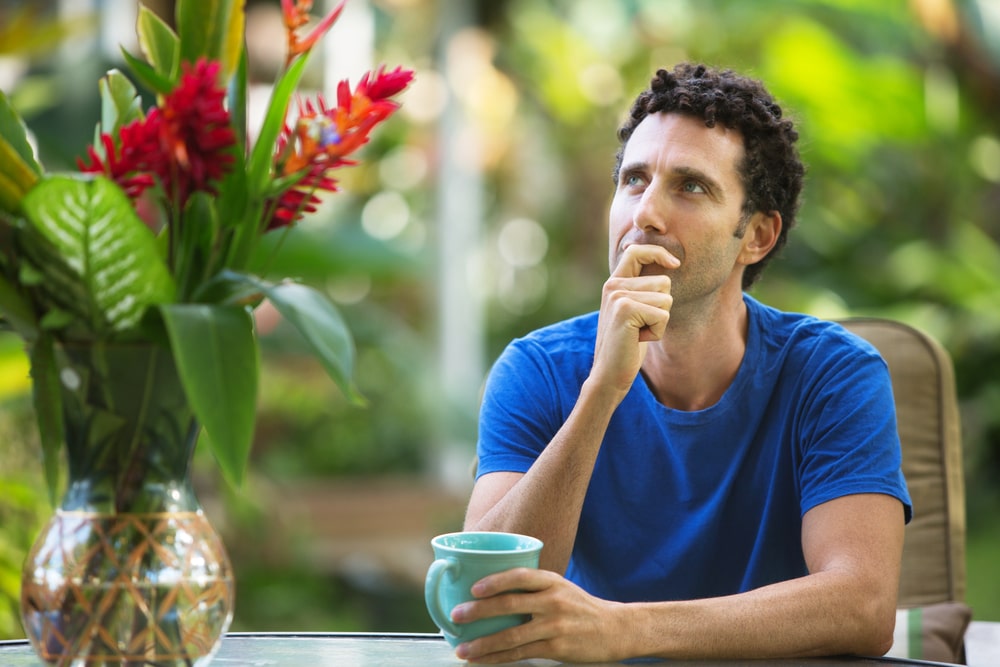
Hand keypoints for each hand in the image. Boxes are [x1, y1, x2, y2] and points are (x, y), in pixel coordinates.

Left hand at [450, 568, 628, 663]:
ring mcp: (555, 625)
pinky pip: (521, 654)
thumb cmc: (580, 608)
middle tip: (456, 616)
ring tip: (462, 649)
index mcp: (551, 581)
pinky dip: (498, 658)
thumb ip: (532, 589)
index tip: (474, 588)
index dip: (495, 580)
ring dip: (483, 643)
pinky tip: (482, 660)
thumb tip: (491, 593)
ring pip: (512, 635)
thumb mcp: (560, 588)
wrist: (614, 628)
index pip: (520, 576)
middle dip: (479, 611)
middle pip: (510, 604)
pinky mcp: (556, 647)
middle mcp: (553, 600)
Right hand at [592, 244, 677, 394]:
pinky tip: (638, 340)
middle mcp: (613, 286)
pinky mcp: (626, 310)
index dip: (657, 253)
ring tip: (639, 333)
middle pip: (664, 281)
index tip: (674, 264)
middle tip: (640, 326)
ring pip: (666, 299)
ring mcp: (618, 296)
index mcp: (614, 283)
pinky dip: (657, 332)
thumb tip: (668, 270)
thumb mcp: (634, 312)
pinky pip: (663, 315)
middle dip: (662, 308)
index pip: (636, 251)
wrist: (609, 374)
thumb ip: (642, 291)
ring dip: (660, 322)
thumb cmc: (628, 345)